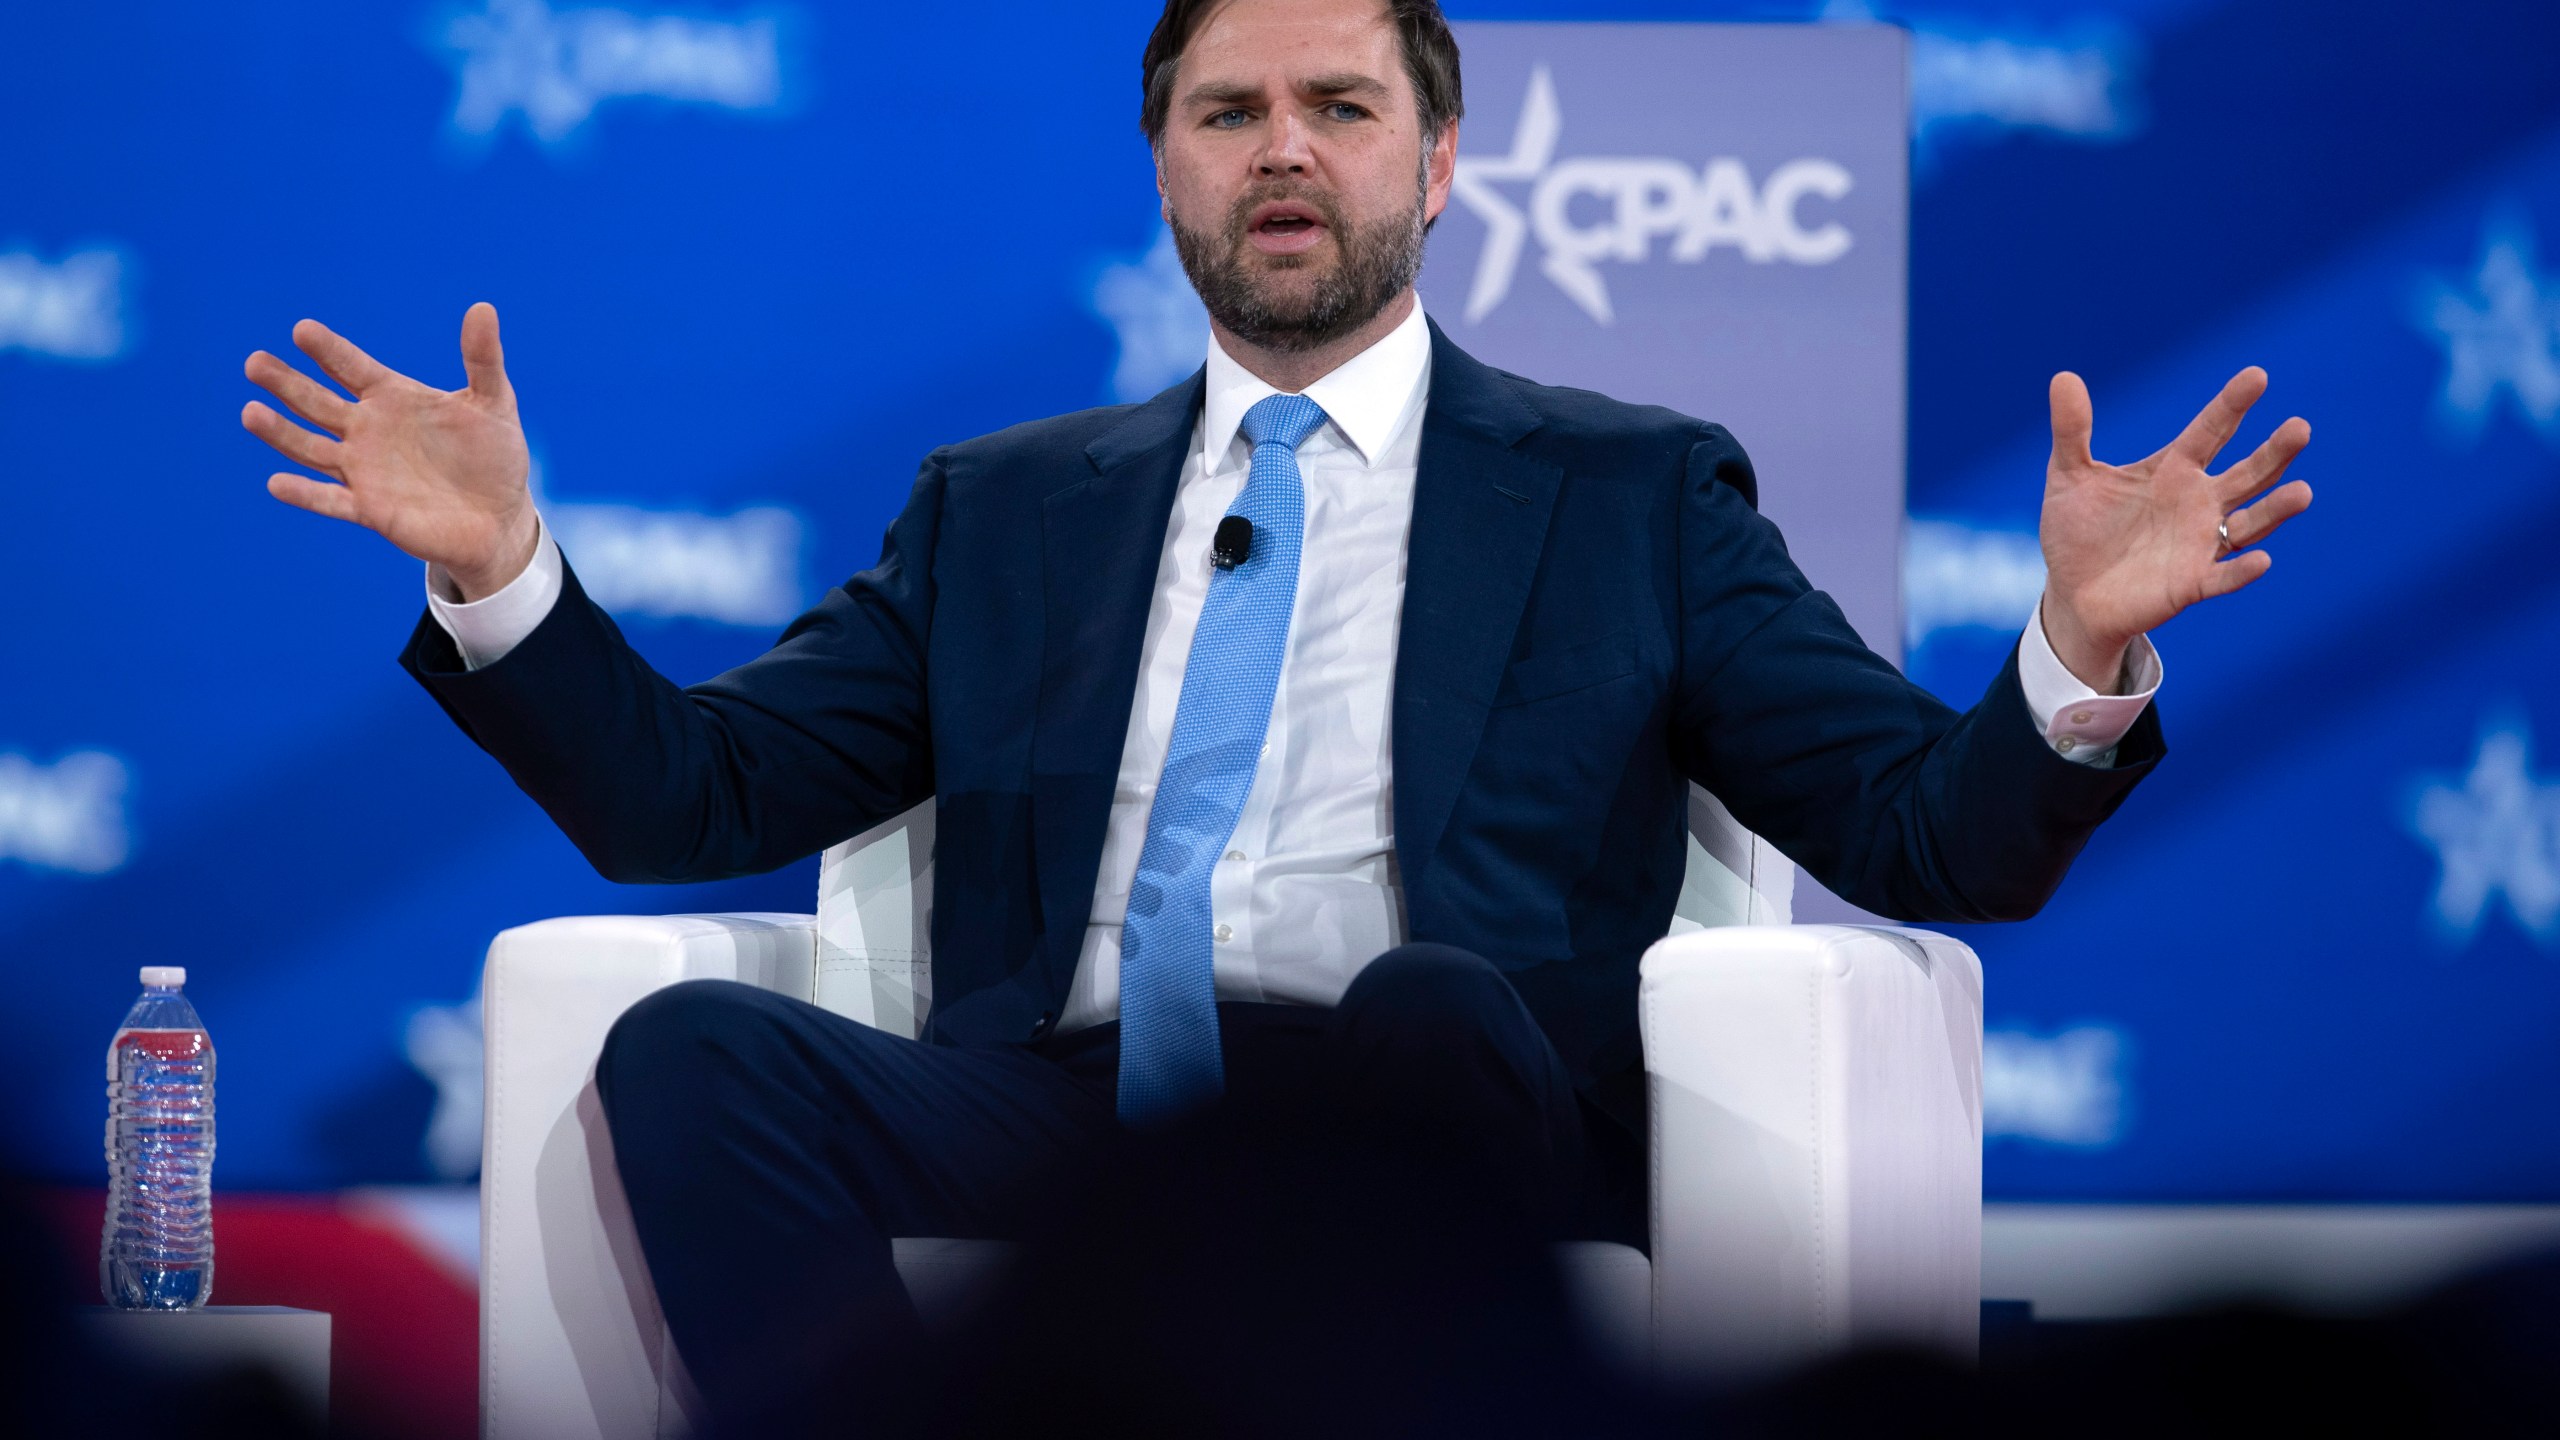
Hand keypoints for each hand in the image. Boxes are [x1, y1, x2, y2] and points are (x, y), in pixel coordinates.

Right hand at [243, 303, 538, 599]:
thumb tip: (482, 307)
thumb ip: (483, 358)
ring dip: (281, 432)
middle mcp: (369, 430)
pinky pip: (331, 501)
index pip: (351, 367)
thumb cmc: (495, 457)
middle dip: (286, 383)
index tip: (302, 330)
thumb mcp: (495, 403)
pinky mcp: (371, 510)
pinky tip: (277, 483)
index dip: (328, 350)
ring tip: (250, 413)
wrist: (500, 518)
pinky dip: (305, 494)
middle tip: (255, 362)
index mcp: (394, 398)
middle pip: (317, 402)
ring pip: (311, 448)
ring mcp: (365, 470)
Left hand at [2037, 367, 2312, 689]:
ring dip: (2276, 509)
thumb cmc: (2078, 531)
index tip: (2257, 376)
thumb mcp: (2069, 477)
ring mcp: (2200, 544)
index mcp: (2173, 470)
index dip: (2232, 404)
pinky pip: (2224, 577)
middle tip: (2300, 428)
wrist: (2071, 594)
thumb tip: (2063, 376)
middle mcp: (2198, 502)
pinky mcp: (2191, 584)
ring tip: (2302, 492)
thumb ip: (2071, 431)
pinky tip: (2261, 560)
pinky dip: (2242, 571)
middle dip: (2275, 453)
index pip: (2210, 430)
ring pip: (2250, 523)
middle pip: (2248, 473)